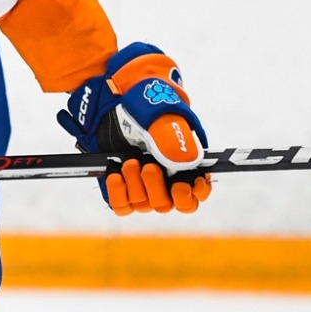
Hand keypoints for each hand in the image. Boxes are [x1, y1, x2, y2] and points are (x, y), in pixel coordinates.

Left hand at [57, 42, 211, 215]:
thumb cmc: (144, 110)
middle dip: (157, 186)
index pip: (198, 194)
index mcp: (185, 166)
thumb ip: (173, 139)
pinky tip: (115, 173)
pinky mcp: (121, 189)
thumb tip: (183, 163)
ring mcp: (142, 187)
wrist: (112, 106)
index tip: (184, 183)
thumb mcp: (160, 117)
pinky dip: (117, 191)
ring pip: (145, 204)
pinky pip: (122, 205)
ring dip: (135, 183)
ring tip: (129, 160)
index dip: (196, 193)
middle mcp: (165, 181)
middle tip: (148, 166)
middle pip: (170, 205)